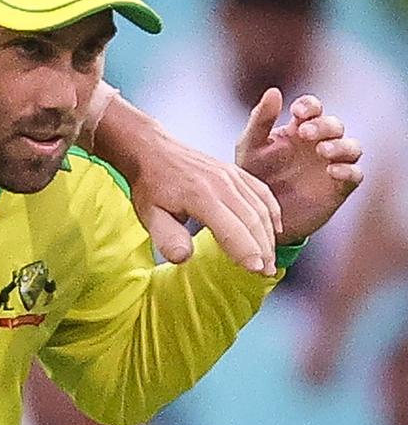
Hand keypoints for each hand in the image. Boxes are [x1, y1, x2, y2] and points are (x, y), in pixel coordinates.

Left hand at [94, 95, 282, 274]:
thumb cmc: (150, 187)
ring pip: (260, 208)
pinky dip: (272, 211)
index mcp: (201, 196)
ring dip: (269, 235)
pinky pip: (261, 192)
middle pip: (252, 220)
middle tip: (267, 273)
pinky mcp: (235, 170)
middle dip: (263, 249)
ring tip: (270, 259)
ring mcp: (231, 175)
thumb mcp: (149, 216)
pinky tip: (275, 229)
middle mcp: (221, 183)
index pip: (232, 229)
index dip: (247, 252)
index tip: (257, 271)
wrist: (151, 151)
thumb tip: (183, 258)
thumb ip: (166, 238)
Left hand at [235, 89, 362, 243]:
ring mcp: (330, 164)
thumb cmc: (252, 175)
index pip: (312, 107)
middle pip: (334, 125)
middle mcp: (318, 143)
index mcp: (297, 129)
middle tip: (305, 133)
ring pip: (352, 147)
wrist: (257, 214)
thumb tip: (274, 90)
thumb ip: (261, 119)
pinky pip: (355, 174)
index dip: (310, 105)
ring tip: (322, 151)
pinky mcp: (338, 187)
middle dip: (323, 125)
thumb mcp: (250, 146)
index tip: (297, 113)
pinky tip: (332, 171)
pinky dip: (348, 170)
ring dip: (341, 145)